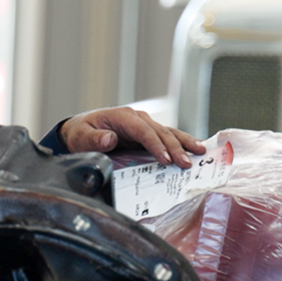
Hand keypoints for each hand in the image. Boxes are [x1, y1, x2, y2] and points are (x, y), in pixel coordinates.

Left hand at [59, 107, 205, 167]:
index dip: (156, 145)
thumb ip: (94, 139)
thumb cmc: (82, 133)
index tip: (165, 160)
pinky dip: (182, 143)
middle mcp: (137, 119)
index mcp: (123, 117)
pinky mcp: (148, 133)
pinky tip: (194, 149)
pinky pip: (167, 137)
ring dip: (185, 142)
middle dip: (176, 148)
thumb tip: (109, 139)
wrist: (81, 130)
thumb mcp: (82, 136)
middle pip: (161, 132)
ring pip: (169, 132)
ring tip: (200, 151)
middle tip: (187, 163)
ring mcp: (145, 125)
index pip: (144, 131)